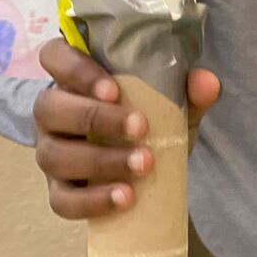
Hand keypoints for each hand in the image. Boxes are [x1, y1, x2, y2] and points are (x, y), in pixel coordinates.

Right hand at [31, 39, 219, 219]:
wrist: (156, 174)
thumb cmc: (152, 125)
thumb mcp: (173, 106)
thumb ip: (189, 92)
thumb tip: (207, 82)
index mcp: (75, 79)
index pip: (54, 56)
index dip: (75, 69)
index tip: (113, 89)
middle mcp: (54, 113)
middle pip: (49, 107)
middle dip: (95, 118)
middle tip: (141, 127)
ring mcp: (51, 153)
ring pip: (55, 155)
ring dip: (101, 160)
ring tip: (144, 164)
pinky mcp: (59, 191)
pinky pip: (62, 199)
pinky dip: (93, 200)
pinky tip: (126, 197)